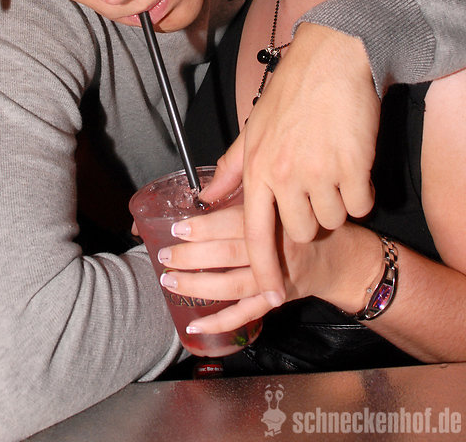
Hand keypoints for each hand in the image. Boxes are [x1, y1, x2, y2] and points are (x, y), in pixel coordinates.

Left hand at [159, 205, 381, 334]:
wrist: (345, 255)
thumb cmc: (307, 217)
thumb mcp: (282, 192)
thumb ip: (244, 186)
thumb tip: (204, 189)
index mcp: (279, 217)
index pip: (238, 223)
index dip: (206, 228)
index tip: (178, 228)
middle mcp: (279, 248)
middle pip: (231, 255)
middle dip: (193, 257)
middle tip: (165, 255)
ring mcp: (280, 278)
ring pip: (234, 286)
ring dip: (199, 286)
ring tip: (170, 281)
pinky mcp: (280, 299)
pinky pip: (248, 315)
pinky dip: (220, 322)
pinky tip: (195, 323)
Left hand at [203, 23, 378, 306]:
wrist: (333, 57)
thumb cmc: (292, 90)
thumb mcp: (253, 127)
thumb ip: (231, 167)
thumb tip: (205, 196)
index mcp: (258, 168)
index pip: (255, 232)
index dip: (264, 268)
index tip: (271, 293)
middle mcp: (286, 175)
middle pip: (301, 231)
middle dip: (310, 220)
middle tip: (314, 191)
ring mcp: (320, 172)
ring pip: (333, 219)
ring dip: (337, 203)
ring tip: (332, 170)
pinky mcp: (354, 167)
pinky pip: (361, 204)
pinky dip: (361, 193)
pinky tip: (353, 166)